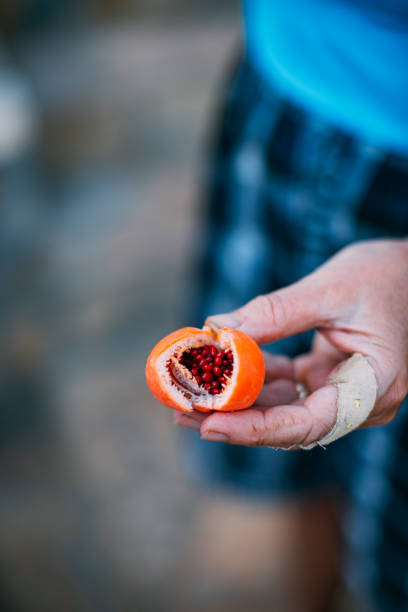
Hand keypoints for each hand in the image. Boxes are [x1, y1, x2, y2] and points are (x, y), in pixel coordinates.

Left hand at [175, 239, 407, 447]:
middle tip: (183, 412)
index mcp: (372, 386)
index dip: (255, 429)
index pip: (308, 425)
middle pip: (287, 422)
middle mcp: (358, 400)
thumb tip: (215, 329)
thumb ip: (275, 313)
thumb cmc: (386, 275)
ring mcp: (342, 391)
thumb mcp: (330, 288)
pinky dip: (251, 378)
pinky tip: (217, 370)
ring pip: (281, 407)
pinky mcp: (328, 377)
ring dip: (236, 399)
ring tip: (188, 394)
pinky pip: (285, 386)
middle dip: (234, 417)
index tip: (209, 424)